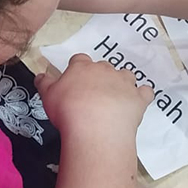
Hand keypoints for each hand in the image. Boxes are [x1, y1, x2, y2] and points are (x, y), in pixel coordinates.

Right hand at [35, 54, 155, 140]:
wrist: (95, 127)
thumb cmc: (68, 111)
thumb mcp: (47, 96)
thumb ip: (44, 83)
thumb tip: (40, 75)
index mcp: (82, 67)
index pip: (79, 60)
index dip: (77, 69)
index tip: (75, 81)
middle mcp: (105, 70)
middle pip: (104, 67)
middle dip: (100, 77)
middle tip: (92, 95)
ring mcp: (125, 83)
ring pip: (126, 75)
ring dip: (122, 83)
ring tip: (115, 98)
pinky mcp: (139, 98)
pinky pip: (146, 91)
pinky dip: (143, 95)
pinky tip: (138, 102)